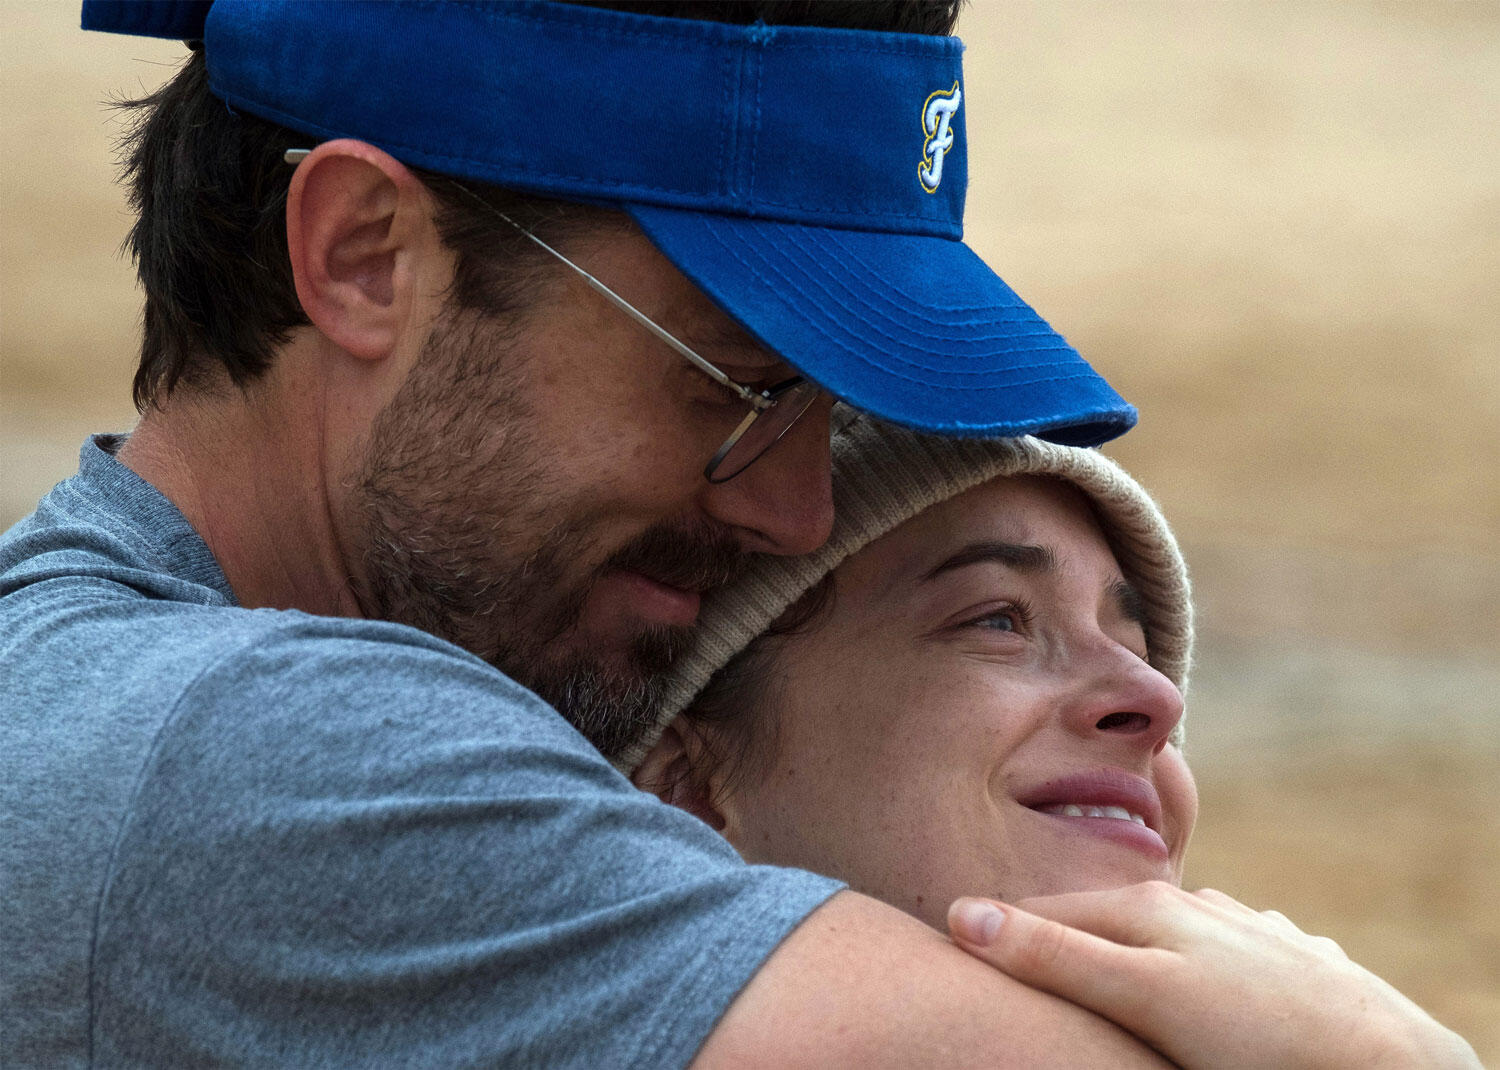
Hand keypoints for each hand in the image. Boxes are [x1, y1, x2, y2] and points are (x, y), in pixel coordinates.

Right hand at [947, 882, 1478, 1069]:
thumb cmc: (1259, 1035)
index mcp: (1147, 908)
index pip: (1043, 913)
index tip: (947, 945)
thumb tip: (964, 915)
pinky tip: (1195, 988)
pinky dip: (1185, 969)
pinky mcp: (1280, 963)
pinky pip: (1214, 958)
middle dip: (1053, 940)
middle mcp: (1192, 907)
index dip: (994, 930)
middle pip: (1098, 919)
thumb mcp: (1145, 995)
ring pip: (1159, 937)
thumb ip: (1057, 956)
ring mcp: (1240, 932)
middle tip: (1009, 972)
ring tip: (1096, 980)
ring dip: (1120, 954)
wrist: (1389, 1061)